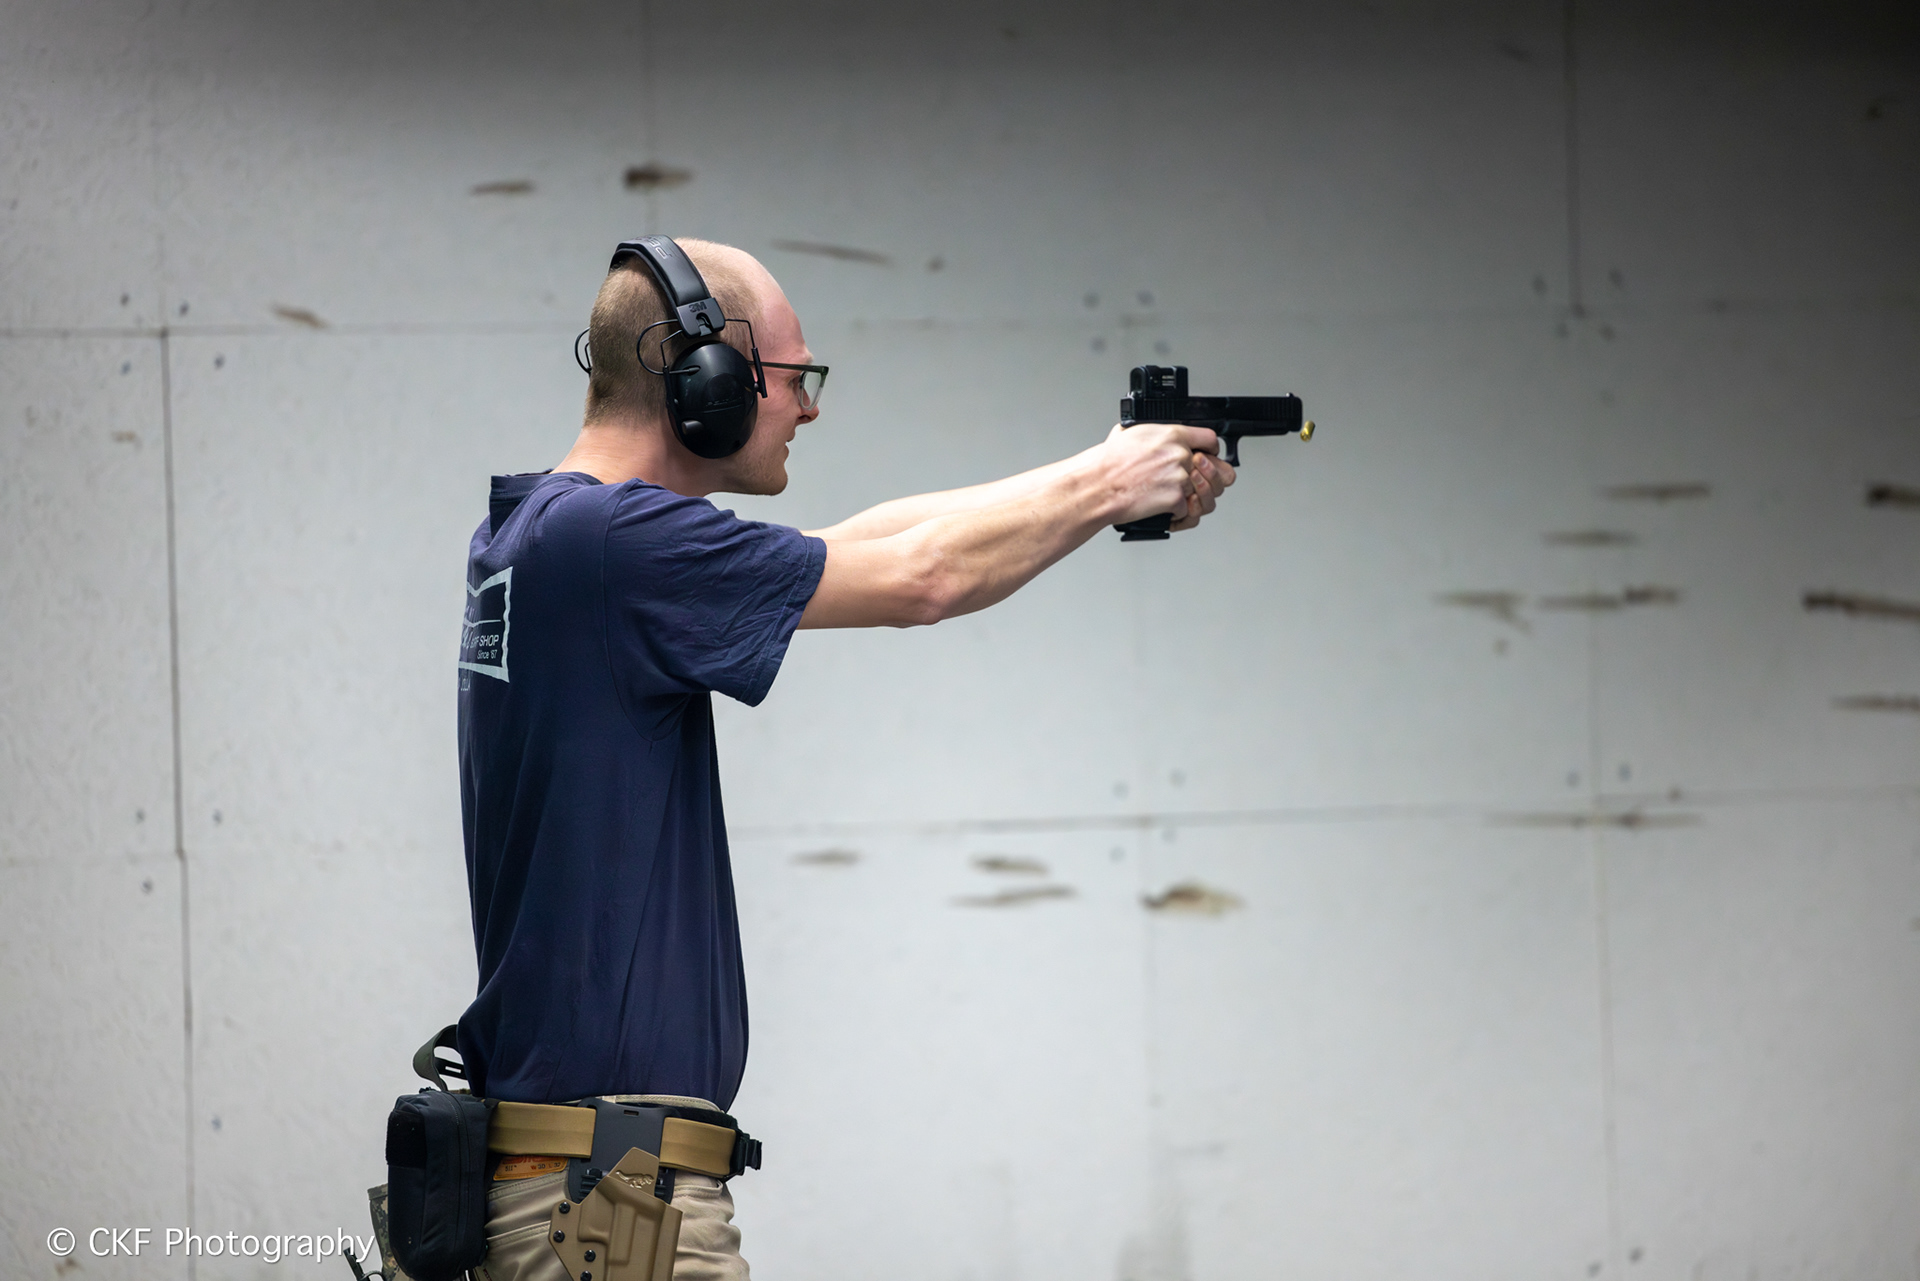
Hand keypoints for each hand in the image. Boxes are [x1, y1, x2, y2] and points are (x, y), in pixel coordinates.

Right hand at [1097, 423, 1233, 527]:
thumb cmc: (1107, 463)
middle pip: (1209, 468)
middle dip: (1200, 477)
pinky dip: (1175, 513)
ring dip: (1187, 496)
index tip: (1207, 455)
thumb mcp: (1130, 433)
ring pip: (1199, 490)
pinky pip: (1186, 509)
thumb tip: (1154, 434)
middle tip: (1187, 482)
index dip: (1210, 450)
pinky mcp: (1176, 499)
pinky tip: (1160, 507)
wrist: (1098, 486)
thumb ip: (1153, 433)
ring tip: (1170, 496)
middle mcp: (1181, 454)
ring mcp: (1181, 478)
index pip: (1209, 438)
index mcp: (1173, 434)